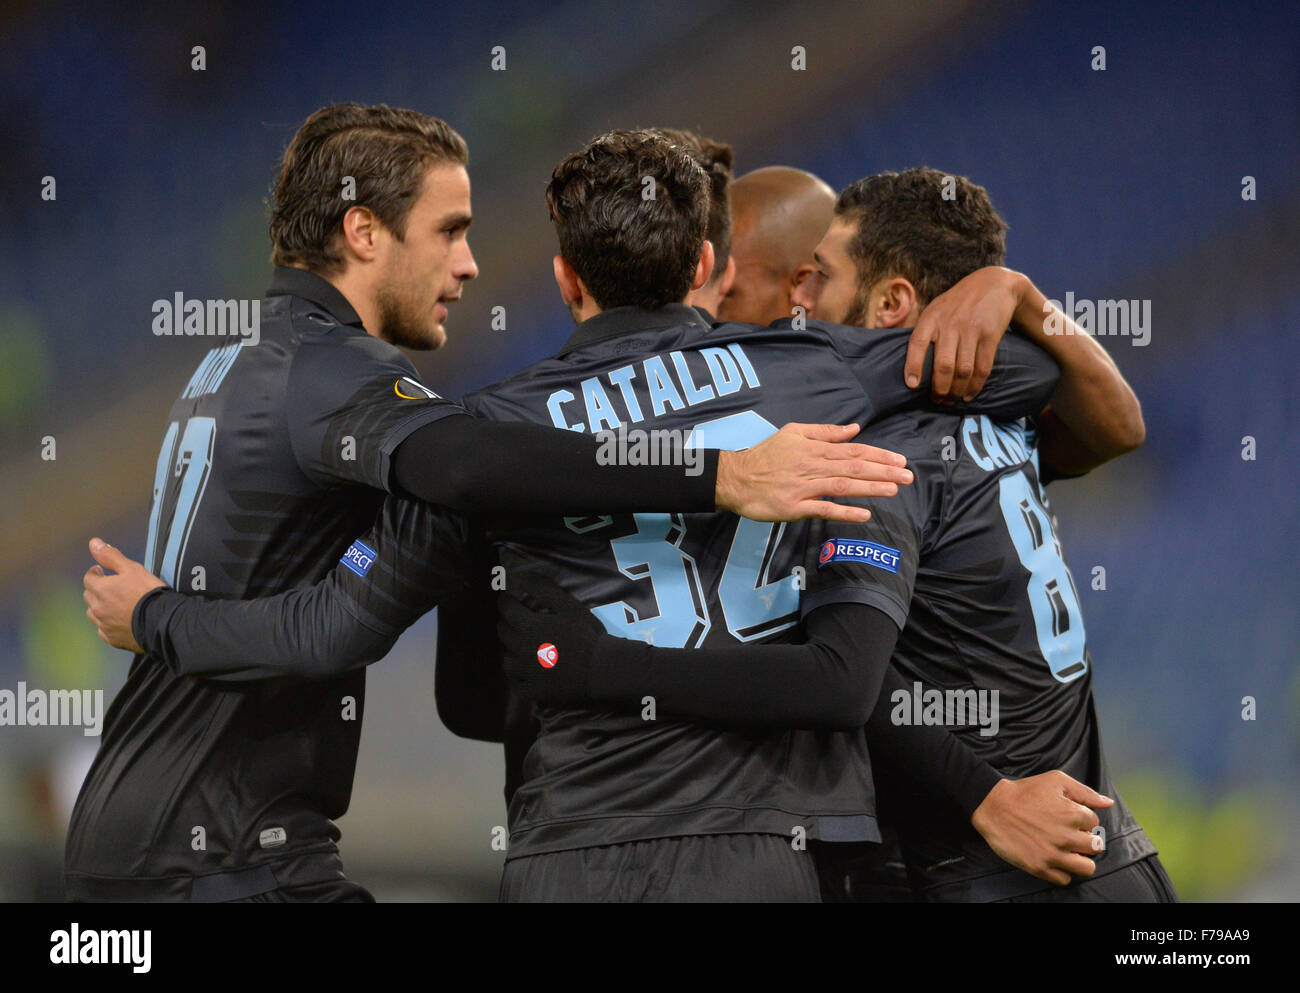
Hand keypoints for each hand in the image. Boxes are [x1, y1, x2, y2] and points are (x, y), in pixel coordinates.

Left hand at [83, 537, 165, 652]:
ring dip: (99, 608)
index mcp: (100, 589)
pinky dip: (107, 624)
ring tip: (113, 605)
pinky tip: (118, 621)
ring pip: (93, 614)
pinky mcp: (112, 639)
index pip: (89, 578)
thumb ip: (111, 556)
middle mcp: (98, 608)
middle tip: (110, 587)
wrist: (161, 621)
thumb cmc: (148, 592)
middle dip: (96, 590)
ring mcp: (104, 625)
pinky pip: (103, 630)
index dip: (95, 573)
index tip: (102, 572)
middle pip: (89, 596)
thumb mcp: (132, 568)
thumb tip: (94, 542)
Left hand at [496, 571, 606, 705]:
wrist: (601, 670)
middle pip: (503, 633)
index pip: (505, 609)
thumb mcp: (569, 606)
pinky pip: (516, 685)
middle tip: (516, 620)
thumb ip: (543, 589)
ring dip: (510, 651)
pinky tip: (526, 673)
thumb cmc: (587, 635)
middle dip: (506, 622)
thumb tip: (519, 575)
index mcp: (529, 627)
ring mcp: (525, 673)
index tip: (508, 598)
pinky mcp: (532, 692)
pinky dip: (518, 677)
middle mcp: (521, 649)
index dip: (505, 601)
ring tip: (521, 647)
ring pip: (506, 659)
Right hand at [716, 422, 911, 523]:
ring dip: (870, 488)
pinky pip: (824, 509)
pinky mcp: (795, 506)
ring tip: (894, 490)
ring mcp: (805, 487)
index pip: (853, 450)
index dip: (879, 455)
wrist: (736, 478)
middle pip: (854, 467)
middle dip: (883, 471)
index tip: (900, 460)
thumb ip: (825, 431)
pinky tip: (864, 514)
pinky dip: (844, 512)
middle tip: (908, 476)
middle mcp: (813, 466)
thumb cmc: (766, 455)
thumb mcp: (794, 433)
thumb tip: (854, 428)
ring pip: (843, 485)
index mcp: (815, 448)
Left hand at [905, 266, 1028, 401]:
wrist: (994, 283)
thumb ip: (925, 331)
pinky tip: (968, 395)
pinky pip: (982, 367)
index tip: (912, 385)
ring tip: (951, 401)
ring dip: (956, 391)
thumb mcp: (936, 308)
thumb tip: (909, 365)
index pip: (917, 343)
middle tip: (936, 401)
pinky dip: (975, 386)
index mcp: (932, 317)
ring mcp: (971, 329)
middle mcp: (950, 323)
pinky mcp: (990, 335)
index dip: (913, 366)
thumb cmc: (958, 303)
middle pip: (943, 365)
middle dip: (939, 389)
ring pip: (963, 370)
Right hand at [970, 770, 1114, 885]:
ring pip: (1086, 868)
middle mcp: (1067, 836)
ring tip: (1068, 852)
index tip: (1070, 818)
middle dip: (1086, 840)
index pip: (1095, 823)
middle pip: (1096, 847)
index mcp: (1073, 814)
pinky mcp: (1039, 867)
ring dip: (1080, 860)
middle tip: (1070, 836)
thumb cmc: (1024, 791)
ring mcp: (1053, 854)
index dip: (1083, 820)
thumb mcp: (1055, 781)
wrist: (993, 805)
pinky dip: (1062, 872)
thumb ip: (1085, 792)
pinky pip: (1065, 879)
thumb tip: (1107, 803)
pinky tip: (1054, 859)